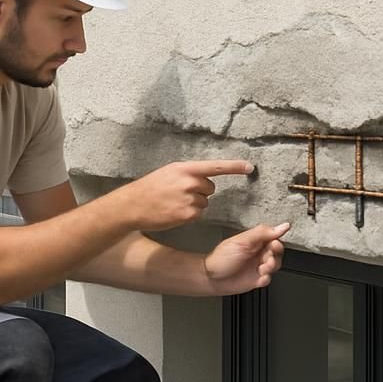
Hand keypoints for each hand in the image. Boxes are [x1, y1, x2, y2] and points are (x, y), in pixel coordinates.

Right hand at [116, 160, 253, 231]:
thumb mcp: (168, 172)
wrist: (132, 205)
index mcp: (185, 168)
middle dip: (200, 191)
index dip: (234, 167)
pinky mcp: (188, 214)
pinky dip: (189, 215)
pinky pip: (198, 214)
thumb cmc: (150, 188)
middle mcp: (189, 182)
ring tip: (174, 203)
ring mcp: (189, 199)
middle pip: (210, 187)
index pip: (215, 166)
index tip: (250, 167)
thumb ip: (188, 174)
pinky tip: (174, 212)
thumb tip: (204, 179)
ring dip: (193, 204)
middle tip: (180, 193)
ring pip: (204, 202)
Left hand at [203, 222, 290, 295]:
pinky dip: (266, 278)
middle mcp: (257, 253)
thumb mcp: (243, 241)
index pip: (274, 238)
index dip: (277, 241)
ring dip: (271, 267)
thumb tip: (282, 226)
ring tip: (262, 268)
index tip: (274, 244)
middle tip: (267, 257)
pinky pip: (268, 279)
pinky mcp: (256, 279)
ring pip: (275, 265)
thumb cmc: (221, 258)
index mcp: (255, 241)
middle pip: (277, 252)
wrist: (211, 277)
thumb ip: (263, 232)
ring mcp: (257, 266)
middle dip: (274, 255)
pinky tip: (259, 277)